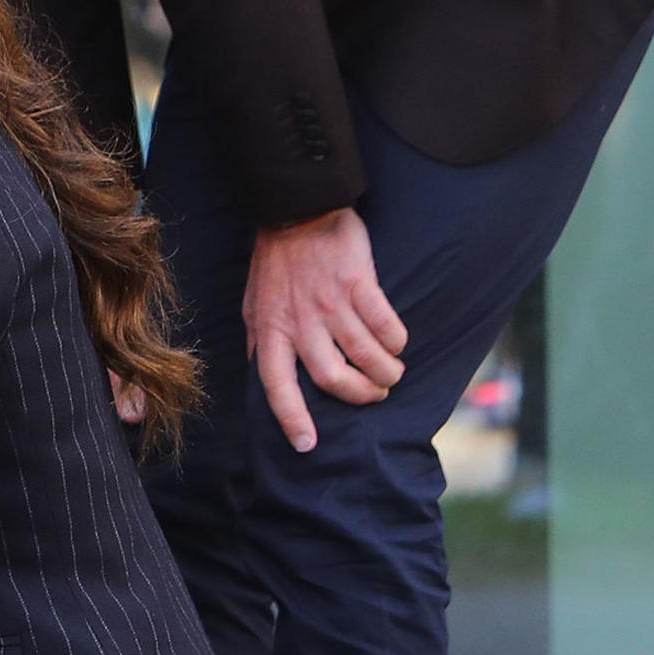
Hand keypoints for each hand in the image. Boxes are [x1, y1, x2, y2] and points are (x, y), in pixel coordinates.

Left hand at [243, 206, 406, 453]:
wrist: (298, 209)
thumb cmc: (277, 263)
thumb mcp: (255, 304)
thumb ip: (262, 340)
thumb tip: (264, 375)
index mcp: (270, 329)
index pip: (275, 384)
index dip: (290, 417)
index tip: (306, 445)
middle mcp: (299, 321)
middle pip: (332, 377)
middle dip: (360, 394)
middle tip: (375, 394)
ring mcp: (329, 302)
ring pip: (364, 354)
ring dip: (385, 371)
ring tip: (392, 372)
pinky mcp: (358, 282)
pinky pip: (385, 325)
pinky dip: (396, 341)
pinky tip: (398, 343)